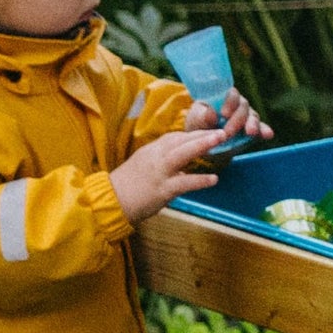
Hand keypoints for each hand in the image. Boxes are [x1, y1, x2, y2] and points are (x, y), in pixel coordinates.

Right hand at [114, 123, 233, 212]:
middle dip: (202, 133)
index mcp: (151, 151)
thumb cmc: (128, 186)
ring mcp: (158, 173)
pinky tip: (214, 179)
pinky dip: (200, 180)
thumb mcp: (144, 165)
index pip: (175, 137)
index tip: (210, 131)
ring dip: (202, 145)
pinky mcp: (161, 190)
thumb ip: (162, 161)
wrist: (110, 201)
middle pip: (180, 140)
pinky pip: (183, 183)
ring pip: (181, 154)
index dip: (193, 133)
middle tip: (222, 130)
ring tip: (220, 140)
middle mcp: (155, 157)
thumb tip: (182, 162)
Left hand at [186, 90, 264, 148]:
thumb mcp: (195, 121)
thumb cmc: (198, 126)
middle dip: (237, 120)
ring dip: (253, 124)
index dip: (230, 102)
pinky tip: (268, 135)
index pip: (231, 95)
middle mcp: (238, 104)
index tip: (224, 114)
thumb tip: (211, 112)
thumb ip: (202, 116)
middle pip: (243, 107)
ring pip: (253, 116)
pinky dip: (265, 131)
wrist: (203, 143)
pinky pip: (261, 129)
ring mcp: (247, 117)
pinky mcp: (253, 130)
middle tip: (228, 133)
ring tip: (251, 132)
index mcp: (224, 97)